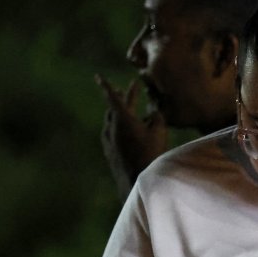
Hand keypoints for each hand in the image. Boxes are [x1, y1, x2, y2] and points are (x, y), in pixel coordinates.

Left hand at [97, 74, 166, 198]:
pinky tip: (129, 131)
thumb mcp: (160, 131)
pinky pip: (113, 132)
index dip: (106, 85)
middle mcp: (112, 127)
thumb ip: (157, 117)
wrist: (136, 180)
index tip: (98, 76)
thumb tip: (154, 110)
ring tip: (131, 110)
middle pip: (114, 108)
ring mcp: (108, 140)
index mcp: (123, 119)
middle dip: (122, 98)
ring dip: (121, 113)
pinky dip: (120, 126)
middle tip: (127, 89)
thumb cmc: (151, 153)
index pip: (112, 97)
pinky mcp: (109, 150)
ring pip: (113, 121)